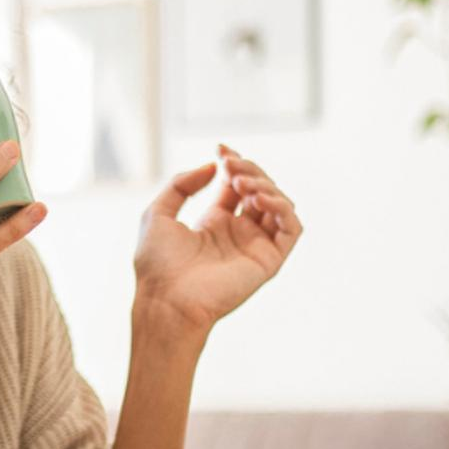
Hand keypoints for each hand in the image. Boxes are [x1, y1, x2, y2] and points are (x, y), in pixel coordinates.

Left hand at [132, 144, 301, 332]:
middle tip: (230, 163)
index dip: (234, 163)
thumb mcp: (158, 213)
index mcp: (214, 224)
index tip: (222, 148)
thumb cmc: (157, 264)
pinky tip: (258, 198)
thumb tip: (212, 166)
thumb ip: (182, 184)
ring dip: (265, 185)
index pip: (236, 185)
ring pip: (279, 205)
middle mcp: (238, 233)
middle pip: (260, 189)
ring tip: (241, 181)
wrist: (165, 299)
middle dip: (248, 170)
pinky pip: (291, 229)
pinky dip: (282, 207)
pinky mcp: (269, 261)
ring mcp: (255, 246)